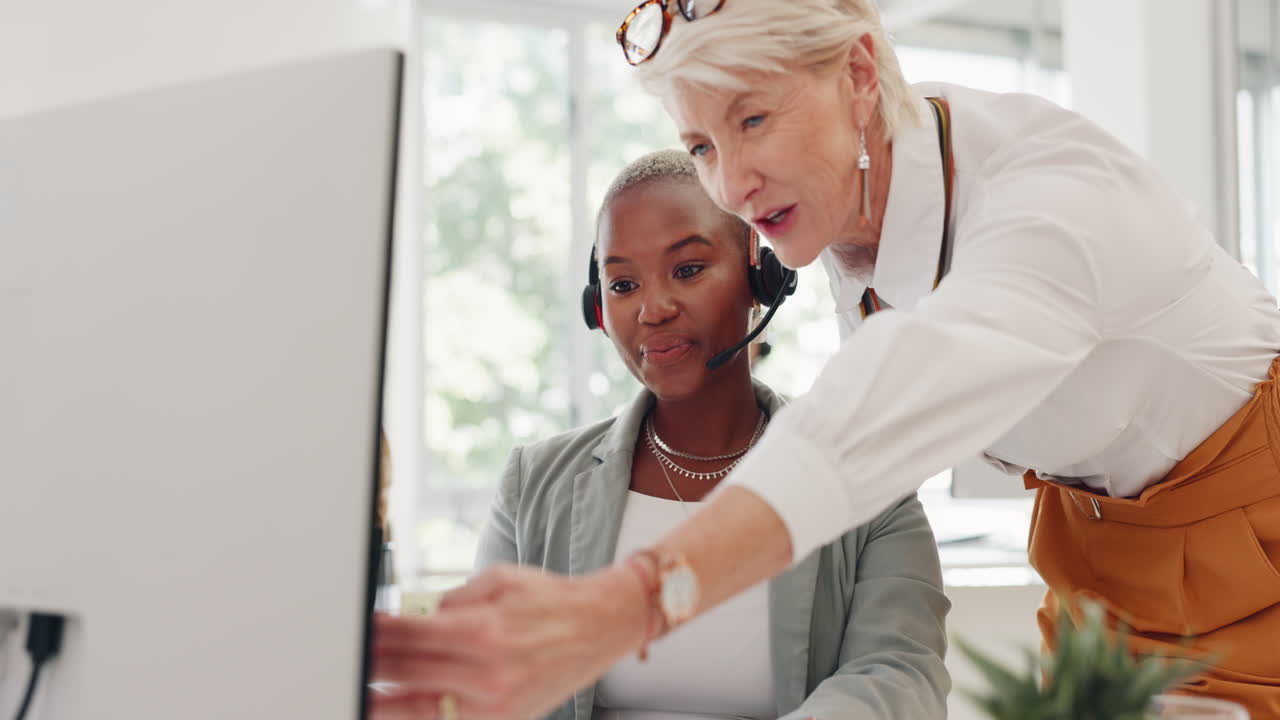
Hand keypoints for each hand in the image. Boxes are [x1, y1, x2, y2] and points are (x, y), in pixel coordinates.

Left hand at [368, 563, 648, 719]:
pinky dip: (419, 716)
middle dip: (371, 664)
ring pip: (419, 710)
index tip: (355, 628)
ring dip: (384, 703)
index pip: (408, 634)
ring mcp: (494, 703)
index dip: (375, 632)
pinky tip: (397, 710)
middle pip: (406, 672)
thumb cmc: (552, 600)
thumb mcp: (498, 580)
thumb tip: (413, 614)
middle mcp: (486, 671)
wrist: (602, 626)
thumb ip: (451, 599)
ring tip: (359, 695)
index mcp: (482, 629)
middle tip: (346, 658)